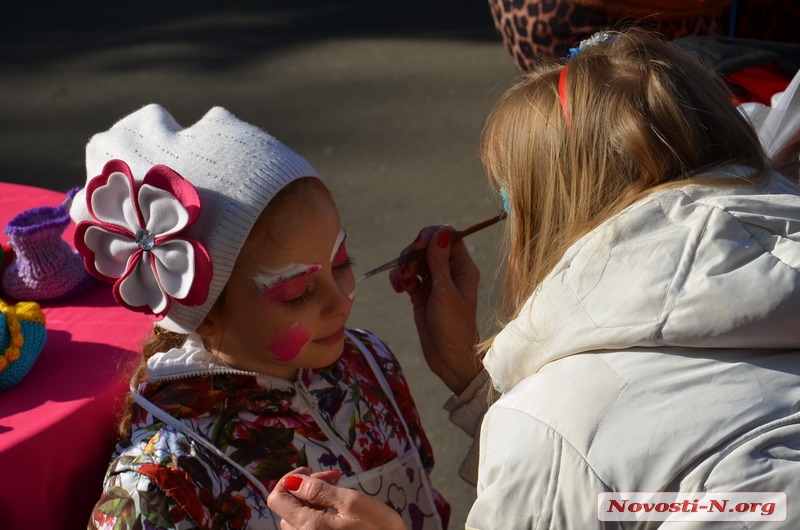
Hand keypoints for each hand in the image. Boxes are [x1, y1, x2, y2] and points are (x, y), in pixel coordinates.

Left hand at [267, 469, 405, 529]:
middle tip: (335, 479)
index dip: (290, 479)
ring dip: (313, 502)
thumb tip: (292, 480)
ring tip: (338, 495)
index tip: (312, 471)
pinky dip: (319, 516)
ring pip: (298, 520)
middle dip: (306, 488)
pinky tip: (339, 513)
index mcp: (308, 527)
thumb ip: (318, 491)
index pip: (276, 498)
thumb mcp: (352, 502)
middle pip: (288, 508)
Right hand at [389, 225, 482, 394]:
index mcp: (463, 268)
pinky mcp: (421, 293)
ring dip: (404, 267)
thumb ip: (439, 262)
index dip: (431, 236)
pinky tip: (400, 289)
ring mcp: (434, 282)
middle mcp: (450, 272)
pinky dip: (400, 278)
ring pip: (415, 261)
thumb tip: (442, 232)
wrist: (448, 358)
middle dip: (413, 253)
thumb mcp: (445, 292)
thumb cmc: (454, 327)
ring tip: (403, 283)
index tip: (417, 245)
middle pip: (428, 246)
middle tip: (408, 270)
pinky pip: (408, 276)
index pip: (448, 237)